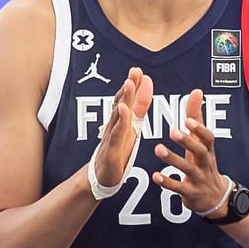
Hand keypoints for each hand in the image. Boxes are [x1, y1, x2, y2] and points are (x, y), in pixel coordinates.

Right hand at [91, 67, 152, 191]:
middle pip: (122, 103)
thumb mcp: (131, 128)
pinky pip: (116, 133)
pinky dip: (120, 121)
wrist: (101, 177)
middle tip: (134, 71)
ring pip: (119, 115)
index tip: (138, 71)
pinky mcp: (111, 150)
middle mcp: (115, 126)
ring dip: (124, 98)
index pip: (128, 100)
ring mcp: (112, 137)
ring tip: (129, 83)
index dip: (133, 86)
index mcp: (122, 121)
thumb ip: (138, 108)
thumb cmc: (117, 152)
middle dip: (129, 86)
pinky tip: (123, 110)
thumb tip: (146, 87)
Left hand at [150, 90, 232, 216]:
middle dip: (187, 141)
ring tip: (158, 148)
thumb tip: (196, 91)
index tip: (187, 119)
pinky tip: (155, 176)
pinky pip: (179, 188)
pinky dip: (167, 182)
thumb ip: (196, 119)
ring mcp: (199, 179)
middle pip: (200, 151)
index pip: (208, 137)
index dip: (199, 128)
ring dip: (173, 159)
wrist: (215, 198)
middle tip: (172, 131)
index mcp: (207, 150)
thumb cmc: (204, 164)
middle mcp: (205, 163)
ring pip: (187, 169)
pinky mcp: (191, 194)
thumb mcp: (202, 143)